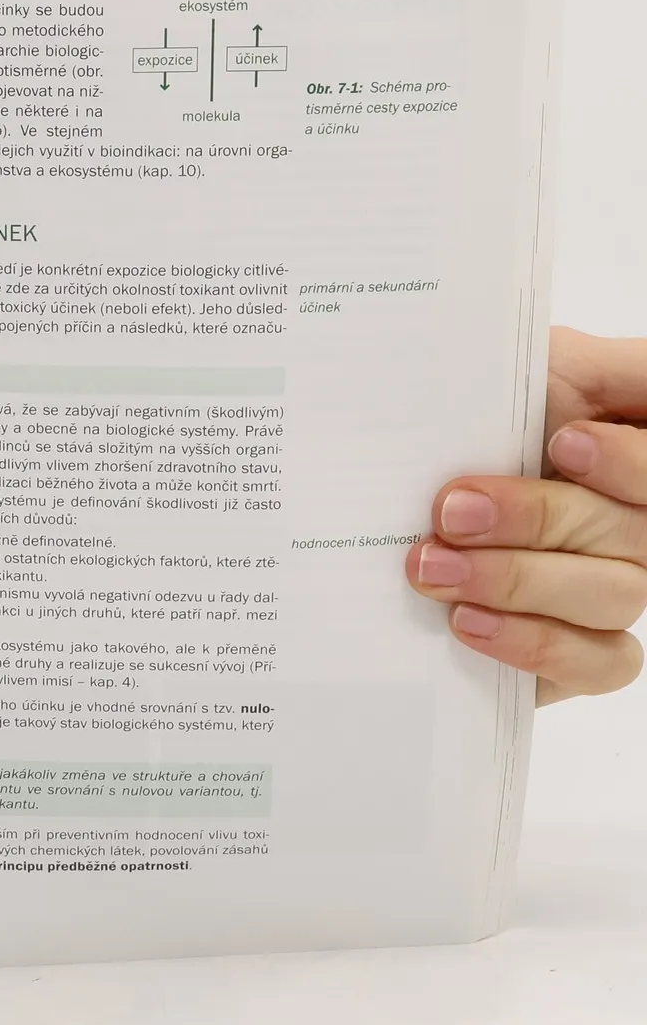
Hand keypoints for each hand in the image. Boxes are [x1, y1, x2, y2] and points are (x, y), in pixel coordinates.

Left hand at [407, 327, 646, 704]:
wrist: (400, 501)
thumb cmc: (468, 427)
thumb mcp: (519, 373)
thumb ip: (576, 368)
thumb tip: (591, 360)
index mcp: (631, 455)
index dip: (630, 462)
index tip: (563, 443)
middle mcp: (638, 522)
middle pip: (634, 532)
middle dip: (538, 518)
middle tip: (451, 510)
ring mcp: (619, 586)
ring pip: (616, 595)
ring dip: (517, 581)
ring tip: (432, 569)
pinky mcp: (587, 651)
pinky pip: (600, 663)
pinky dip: (536, 644)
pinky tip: (468, 623)